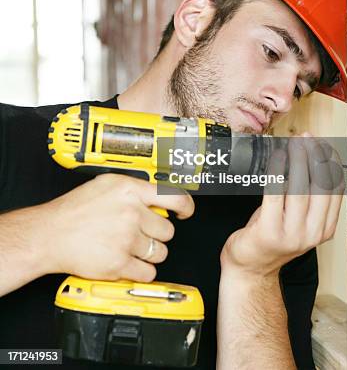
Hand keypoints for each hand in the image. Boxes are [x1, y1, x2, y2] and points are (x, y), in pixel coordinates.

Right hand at [38, 173, 193, 281]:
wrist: (50, 234)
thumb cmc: (74, 210)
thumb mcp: (106, 185)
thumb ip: (134, 189)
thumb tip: (158, 197)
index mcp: (130, 190)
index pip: (173, 196)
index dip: (186, 207)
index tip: (185, 213)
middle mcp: (131, 213)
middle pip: (167, 230)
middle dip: (157, 233)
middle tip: (141, 233)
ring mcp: (126, 239)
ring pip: (160, 252)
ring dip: (150, 253)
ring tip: (131, 247)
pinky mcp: (119, 264)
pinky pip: (148, 272)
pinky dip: (141, 271)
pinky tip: (128, 262)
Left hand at [220, 134, 343, 276]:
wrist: (250, 269)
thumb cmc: (272, 237)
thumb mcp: (297, 218)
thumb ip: (308, 196)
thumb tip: (311, 157)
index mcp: (325, 229)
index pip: (335, 190)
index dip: (331, 163)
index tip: (324, 145)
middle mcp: (312, 233)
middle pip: (320, 187)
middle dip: (315, 157)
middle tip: (308, 139)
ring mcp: (291, 235)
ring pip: (300, 190)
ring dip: (298, 161)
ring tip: (294, 144)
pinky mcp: (269, 232)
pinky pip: (275, 195)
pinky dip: (277, 172)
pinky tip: (277, 158)